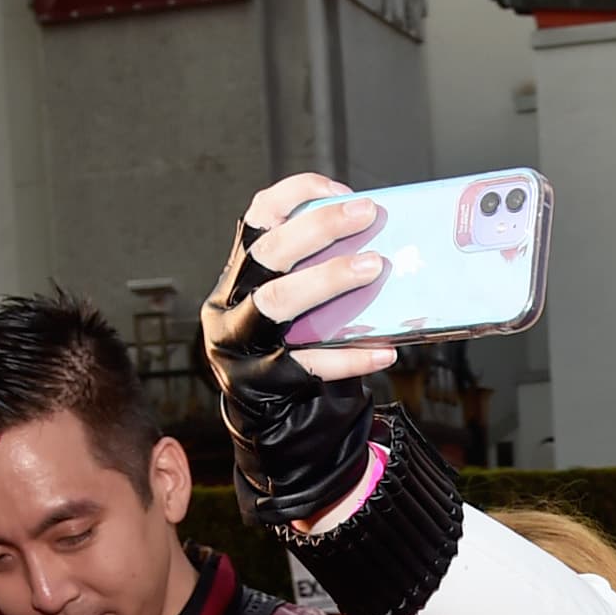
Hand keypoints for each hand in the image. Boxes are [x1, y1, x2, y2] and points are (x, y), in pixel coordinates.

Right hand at [201, 173, 397, 528]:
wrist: (272, 425)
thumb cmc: (293, 351)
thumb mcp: (298, 308)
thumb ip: (320, 278)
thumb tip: (384, 244)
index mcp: (240, 273)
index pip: (258, 218)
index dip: (296, 196)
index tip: (339, 189)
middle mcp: (229, 302)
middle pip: (269, 253)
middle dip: (318, 228)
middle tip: (367, 214)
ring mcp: (238, 345)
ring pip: (277, 302)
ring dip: (327, 280)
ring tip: (374, 267)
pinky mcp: (259, 383)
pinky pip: (307, 365)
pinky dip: (349, 358)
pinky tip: (385, 351)